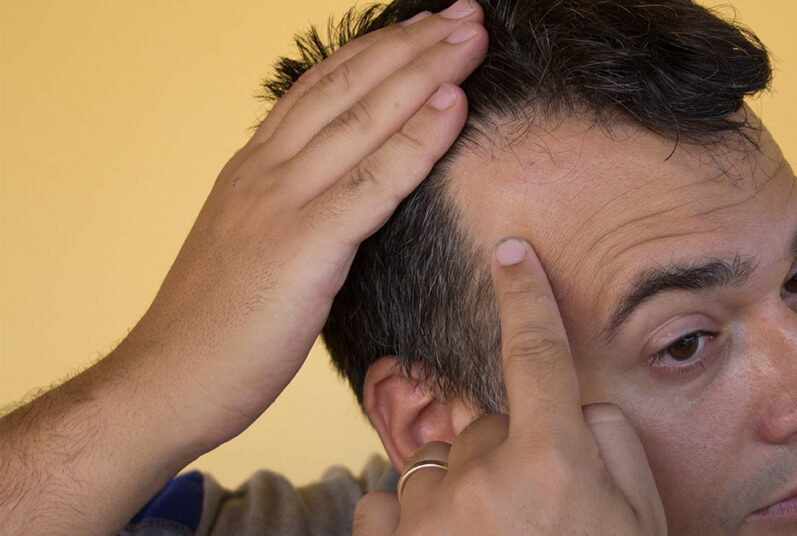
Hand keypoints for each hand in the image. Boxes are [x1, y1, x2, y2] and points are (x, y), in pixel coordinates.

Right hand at [121, 0, 487, 451]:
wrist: (164, 383)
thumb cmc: (215, 327)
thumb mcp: (250, 246)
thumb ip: (288, 209)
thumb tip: (334, 198)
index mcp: (253, 168)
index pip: (323, 88)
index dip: (377, 51)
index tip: (422, 27)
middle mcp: (265, 170)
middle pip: (349, 87)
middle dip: (411, 44)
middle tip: (462, 11)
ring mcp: (281, 202)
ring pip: (364, 119)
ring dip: (425, 72)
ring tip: (471, 36)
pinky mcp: (302, 245)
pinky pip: (373, 183)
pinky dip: (418, 140)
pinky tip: (454, 105)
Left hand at [353, 238, 666, 534]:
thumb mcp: (638, 514)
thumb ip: (610, 442)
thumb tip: (576, 403)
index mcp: (551, 462)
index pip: (536, 353)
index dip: (525, 296)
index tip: (511, 254)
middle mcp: (483, 481)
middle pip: (484, 426)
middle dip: (506, 455)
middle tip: (535, 511)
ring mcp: (428, 518)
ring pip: (435, 465)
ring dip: (459, 491)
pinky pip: (385, 501)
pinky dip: (410, 521)